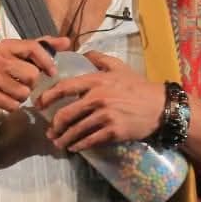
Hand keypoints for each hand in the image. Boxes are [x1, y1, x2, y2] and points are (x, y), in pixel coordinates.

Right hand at [0, 36, 69, 114]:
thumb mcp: (16, 54)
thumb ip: (41, 47)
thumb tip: (67, 42)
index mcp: (7, 46)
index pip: (33, 48)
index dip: (46, 61)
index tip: (52, 72)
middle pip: (32, 75)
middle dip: (32, 84)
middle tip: (24, 84)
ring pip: (24, 93)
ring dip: (22, 96)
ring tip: (13, 92)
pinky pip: (13, 105)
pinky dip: (13, 106)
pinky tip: (5, 100)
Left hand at [34, 51, 163, 151]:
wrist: (161, 107)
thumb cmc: (138, 86)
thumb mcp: (119, 67)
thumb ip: (100, 59)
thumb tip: (84, 54)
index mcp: (96, 81)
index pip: (65, 88)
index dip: (48, 96)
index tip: (39, 104)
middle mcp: (97, 98)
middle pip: (66, 114)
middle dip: (54, 125)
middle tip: (49, 131)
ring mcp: (105, 116)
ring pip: (76, 130)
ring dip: (64, 138)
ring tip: (58, 142)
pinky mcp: (113, 131)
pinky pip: (90, 140)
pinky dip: (79, 145)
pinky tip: (74, 147)